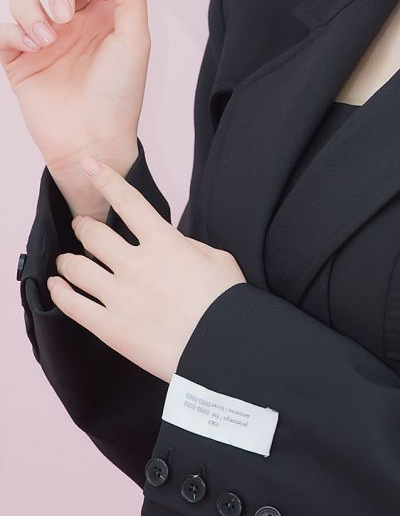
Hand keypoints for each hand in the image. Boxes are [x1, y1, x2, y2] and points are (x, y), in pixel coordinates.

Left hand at [47, 157, 246, 383]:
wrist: (223, 349)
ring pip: (76, 267)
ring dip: (68, 260)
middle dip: (82, 226)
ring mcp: (120, 296)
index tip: (90, 165)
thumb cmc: (227, 303)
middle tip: (81, 227)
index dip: (105, 179)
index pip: (127, 201)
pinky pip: (72, 304)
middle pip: (93, 234)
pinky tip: (57, 286)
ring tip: (68, 261)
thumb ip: (186, 246)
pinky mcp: (110, 327)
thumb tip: (170, 244)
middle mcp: (136, 264)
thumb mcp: (216, 259)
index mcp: (164, 242)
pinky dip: (59, 291)